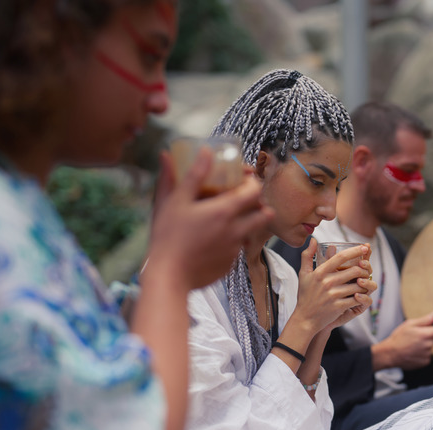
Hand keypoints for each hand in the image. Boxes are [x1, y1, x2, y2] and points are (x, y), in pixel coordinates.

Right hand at [143, 149, 273, 290]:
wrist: (168, 277)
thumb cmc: (168, 237)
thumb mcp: (175, 201)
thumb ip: (191, 174)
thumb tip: (202, 149)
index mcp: (224, 211)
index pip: (255, 191)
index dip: (253, 183)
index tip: (244, 179)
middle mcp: (236, 230)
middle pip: (264, 213)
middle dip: (258, 204)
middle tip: (243, 200)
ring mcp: (235, 249)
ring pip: (253, 231)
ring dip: (248, 223)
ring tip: (231, 219)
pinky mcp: (230, 264)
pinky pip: (238, 249)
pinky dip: (232, 242)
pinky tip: (214, 240)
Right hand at [292, 239, 375, 332]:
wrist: (305, 319)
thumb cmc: (305, 295)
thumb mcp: (303, 274)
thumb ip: (307, 256)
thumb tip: (313, 240)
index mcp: (320, 272)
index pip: (341, 257)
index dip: (355, 251)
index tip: (364, 247)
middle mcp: (327, 282)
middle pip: (354, 270)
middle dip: (364, 269)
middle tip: (366, 269)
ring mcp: (333, 295)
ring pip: (358, 285)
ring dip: (364, 283)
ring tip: (365, 281)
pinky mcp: (339, 306)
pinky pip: (357, 298)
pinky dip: (362, 295)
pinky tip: (362, 294)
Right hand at [373, 311, 432, 370]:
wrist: (390, 353)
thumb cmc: (399, 338)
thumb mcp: (410, 324)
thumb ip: (425, 320)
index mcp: (426, 334)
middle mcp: (429, 345)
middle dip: (428, 337)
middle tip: (416, 337)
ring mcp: (427, 354)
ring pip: (430, 347)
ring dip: (424, 346)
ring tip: (412, 345)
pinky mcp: (425, 362)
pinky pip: (427, 356)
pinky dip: (422, 354)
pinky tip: (413, 352)